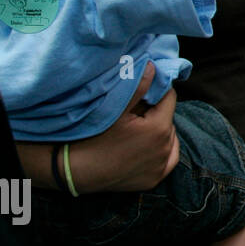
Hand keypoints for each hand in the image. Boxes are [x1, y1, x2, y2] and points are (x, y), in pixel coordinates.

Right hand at [77, 62, 178, 190]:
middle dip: (156, 112)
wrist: (75, 171)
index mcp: (159, 128)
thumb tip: (154, 66)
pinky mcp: (154, 179)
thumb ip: (138, 86)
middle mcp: (165, 148)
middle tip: (137, 111)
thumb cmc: (93, 136)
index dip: (158, 92)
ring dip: (160, 131)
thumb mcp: (115, 108)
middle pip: (168, 119)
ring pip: (169, 138)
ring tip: (140, 128)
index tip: (145, 92)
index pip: (169, 99)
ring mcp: (160, 166)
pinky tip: (150, 145)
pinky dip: (163, 150)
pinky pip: (169, 159)